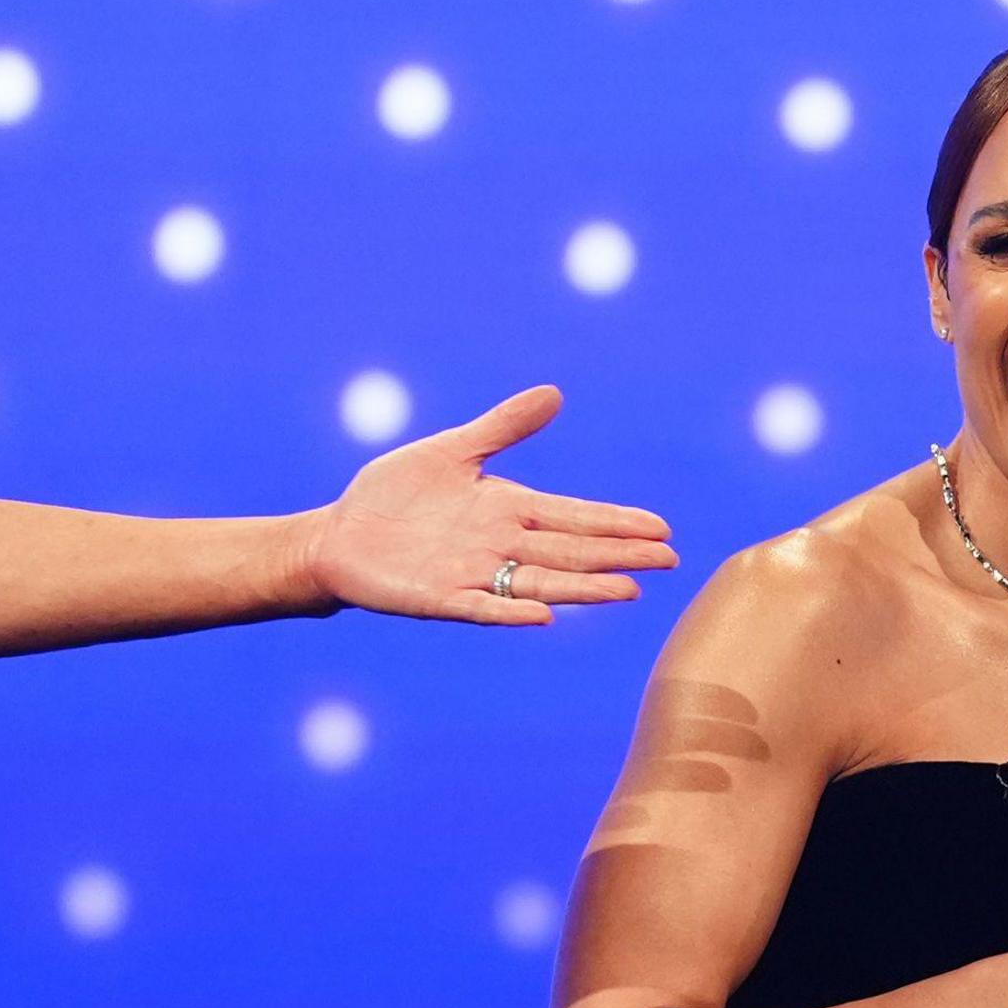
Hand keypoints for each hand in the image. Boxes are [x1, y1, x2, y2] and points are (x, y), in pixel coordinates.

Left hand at [303, 384, 677, 624]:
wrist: (339, 536)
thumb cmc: (395, 493)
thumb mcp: (452, 451)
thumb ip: (503, 427)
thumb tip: (554, 394)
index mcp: (509, 509)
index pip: (575, 517)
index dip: (617, 522)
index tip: (661, 528)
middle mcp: (502, 546)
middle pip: (572, 552)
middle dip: (620, 556)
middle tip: (668, 560)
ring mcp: (475, 575)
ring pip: (542, 582)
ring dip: (584, 588)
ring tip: (628, 591)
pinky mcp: (441, 599)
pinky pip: (483, 607)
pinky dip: (511, 611)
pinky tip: (544, 614)